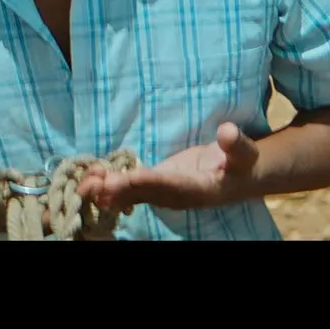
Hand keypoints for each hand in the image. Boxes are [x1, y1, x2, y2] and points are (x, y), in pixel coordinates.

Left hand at [77, 122, 261, 210]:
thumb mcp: (245, 151)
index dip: (147, 182)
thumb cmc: (244, 162)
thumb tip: (227, 132)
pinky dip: (110, 186)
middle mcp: (177, 196)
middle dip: (118, 190)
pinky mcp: (156, 186)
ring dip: (107, 190)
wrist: (241, 177)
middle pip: (144, 193)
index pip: (170, 185)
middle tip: (93, 184)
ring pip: (133, 194)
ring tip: (84, 183)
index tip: (126, 179)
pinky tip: (91, 182)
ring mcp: (164, 194)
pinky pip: (131, 189)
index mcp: (199, 189)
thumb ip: (236, 143)